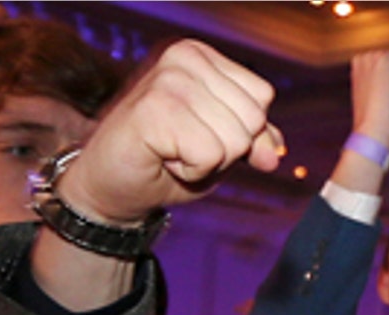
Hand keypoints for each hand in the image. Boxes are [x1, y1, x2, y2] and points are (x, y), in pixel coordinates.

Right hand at [55, 41, 283, 227]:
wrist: (113, 185)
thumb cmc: (168, 161)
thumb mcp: (223, 148)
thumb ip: (255, 139)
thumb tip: (275, 152)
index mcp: (200, 56)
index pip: (262, 97)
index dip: (240, 131)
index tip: (199, 133)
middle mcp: (182, 59)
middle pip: (252, 120)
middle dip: (226, 149)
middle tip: (183, 146)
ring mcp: (166, 81)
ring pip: (235, 140)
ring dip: (208, 161)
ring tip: (172, 151)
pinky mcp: (154, 110)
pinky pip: (210, 155)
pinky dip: (193, 171)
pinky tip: (162, 158)